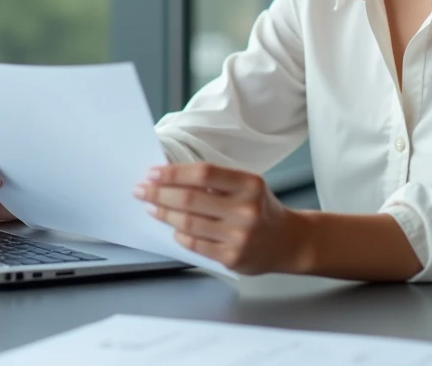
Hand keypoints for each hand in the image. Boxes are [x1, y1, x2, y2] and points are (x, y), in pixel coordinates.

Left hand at [134, 163, 308, 275]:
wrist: (289, 242)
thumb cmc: (262, 209)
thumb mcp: (248, 186)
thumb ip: (216, 182)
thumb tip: (171, 176)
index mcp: (249, 185)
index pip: (204, 174)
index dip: (173, 173)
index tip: (152, 173)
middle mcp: (245, 210)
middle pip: (191, 199)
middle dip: (160, 193)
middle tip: (142, 190)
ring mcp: (238, 236)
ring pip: (189, 223)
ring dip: (164, 214)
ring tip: (152, 207)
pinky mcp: (232, 257)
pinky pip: (196, 245)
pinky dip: (179, 235)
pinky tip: (172, 228)